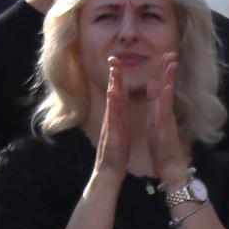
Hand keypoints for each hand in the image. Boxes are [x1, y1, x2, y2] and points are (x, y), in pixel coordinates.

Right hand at [93, 61, 130, 181]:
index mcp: (117, 116)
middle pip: (113, 93)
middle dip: (114, 76)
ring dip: (113, 86)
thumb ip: (119, 115)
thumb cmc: (116, 151)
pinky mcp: (112, 132)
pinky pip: (114, 116)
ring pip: (112, 102)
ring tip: (114, 72)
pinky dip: (114, 104)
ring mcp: (111, 124)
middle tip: (114, 59)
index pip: (117, 94)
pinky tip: (114, 94)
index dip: (118, 78)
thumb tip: (119, 102)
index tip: (118, 63)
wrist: (109, 170)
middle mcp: (112, 117)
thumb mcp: (119, 129)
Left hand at [149, 54, 187, 181]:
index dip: (164, 71)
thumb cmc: (162, 145)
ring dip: (169, 79)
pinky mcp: (164, 127)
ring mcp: (166, 118)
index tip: (165, 55)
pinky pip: (165, 111)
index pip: (163, 86)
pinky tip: (167, 87)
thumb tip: (154, 84)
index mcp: (161, 109)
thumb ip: (156, 102)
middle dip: (168, 70)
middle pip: (168, 86)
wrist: (170, 166)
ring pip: (167, 95)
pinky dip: (165, 99)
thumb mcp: (156, 119)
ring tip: (171, 63)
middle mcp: (165, 111)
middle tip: (171, 52)